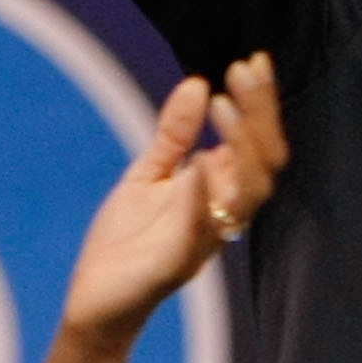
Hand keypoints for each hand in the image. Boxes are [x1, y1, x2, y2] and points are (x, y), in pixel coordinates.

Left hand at [58, 57, 286, 362]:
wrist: (96, 300)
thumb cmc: (127, 243)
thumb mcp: (147, 175)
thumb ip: (173, 135)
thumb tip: (197, 83)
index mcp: (220, 190)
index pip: (257, 141)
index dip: (261, 103)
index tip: (253, 62)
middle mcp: (224, 212)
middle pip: (265, 160)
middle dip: (260, 114)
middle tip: (244, 71)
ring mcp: (207, 237)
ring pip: (250, 193)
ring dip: (241, 148)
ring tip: (223, 106)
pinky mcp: (180, 262)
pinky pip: (203, 227)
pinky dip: (204, 194)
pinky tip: (201, 161)